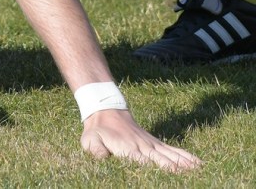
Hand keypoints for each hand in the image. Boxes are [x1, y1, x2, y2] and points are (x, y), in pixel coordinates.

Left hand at [80, 108, 201, 171]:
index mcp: (127, 149)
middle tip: (190, 181)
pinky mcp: (156, 143)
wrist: (106, 111)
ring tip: (201, 174)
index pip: (143, 164)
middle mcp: (143, 148)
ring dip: (185, 166)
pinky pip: (174, 151)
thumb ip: (96, 150)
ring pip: (172, 157)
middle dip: (175, 172)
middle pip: (162, 162)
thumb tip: (103, 158)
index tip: (166, 181)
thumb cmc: (97, 131)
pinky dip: (186, 157)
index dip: (154, 172)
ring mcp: (152, 145)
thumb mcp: (90, 140)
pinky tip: (199, 164)